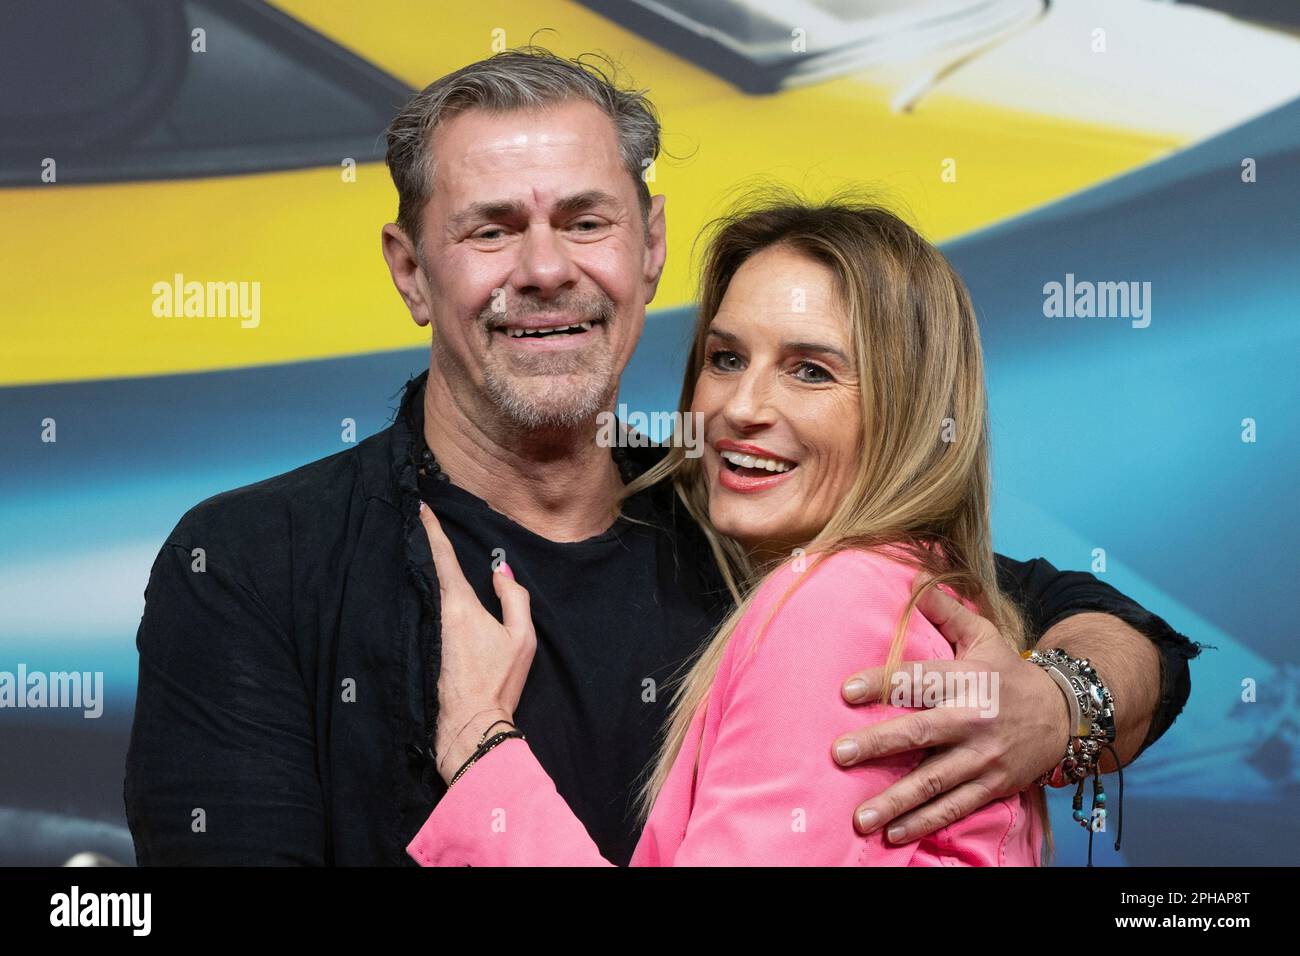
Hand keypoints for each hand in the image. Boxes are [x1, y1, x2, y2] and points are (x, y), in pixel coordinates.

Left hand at [417, 501, 535, 783]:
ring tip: (407, 546)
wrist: (470, 725)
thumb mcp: (521, 637)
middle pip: (423, 569)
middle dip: (417, 542)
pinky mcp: (416, 647)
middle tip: (408, 517)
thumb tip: (499, 570)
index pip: (441, 556)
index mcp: (458, 604)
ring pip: (417, 589)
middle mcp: (433, 612)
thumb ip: (513, 596)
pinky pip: (415, 609)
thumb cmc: (498, 681)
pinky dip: (413, 593)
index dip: (430, 529)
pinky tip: (409, 588)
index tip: (419, 507)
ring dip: (414, 568)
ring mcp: (422, 630)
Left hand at [833, 583, 1068, 842]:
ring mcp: (983, 758)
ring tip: (859, 817)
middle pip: (920, 733)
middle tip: (839, 754)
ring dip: (896, 801)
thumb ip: (946, 610)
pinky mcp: (992, 786)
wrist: (1065, 714)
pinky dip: (924, 823)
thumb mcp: (984, 635)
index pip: (919, 680)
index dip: (882, 684)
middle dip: (879, 745)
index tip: (846, 691)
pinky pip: (954, 808)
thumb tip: (914, 574)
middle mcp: (973, 720)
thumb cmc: (1009, 672)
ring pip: (935, 781)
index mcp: (967, 680)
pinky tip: (893, 834)